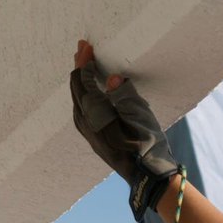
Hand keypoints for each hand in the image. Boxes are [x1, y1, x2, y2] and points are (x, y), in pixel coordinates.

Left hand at [71, 40, 179, 220]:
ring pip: (77, 98)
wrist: (146, 175)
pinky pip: (81, 108)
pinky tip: (90, 91)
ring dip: (80, 80)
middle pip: (75, 87)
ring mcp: (86, 130)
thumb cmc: (147, 144)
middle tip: (83, 49)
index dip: (85, 62)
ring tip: (85, 66)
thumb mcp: (141, 116)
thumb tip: (112, 79)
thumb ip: (125, 94)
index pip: (82, 80)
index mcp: (94, 113)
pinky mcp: (91, 136)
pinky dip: (83, 93)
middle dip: (79, 67)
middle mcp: (84, 120)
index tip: (87, 47)